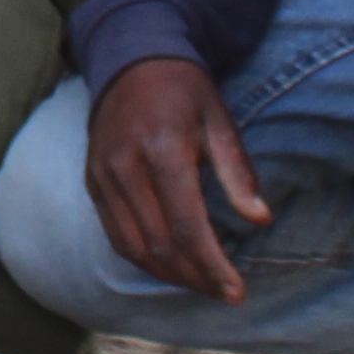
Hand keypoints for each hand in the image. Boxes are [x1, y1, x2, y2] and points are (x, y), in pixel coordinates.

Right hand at [83, 54, 267, 302]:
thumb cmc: (184, 92)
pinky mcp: (93, 181)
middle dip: (195, 278)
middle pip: (160, 245)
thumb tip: (260, 219)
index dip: (213, 267)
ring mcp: (104, 176)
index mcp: (164, 152)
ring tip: (200, 285)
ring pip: (133, 247)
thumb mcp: (220, 121)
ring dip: (169, 275)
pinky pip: (115, 234)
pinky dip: (143, 258)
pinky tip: (169, 266)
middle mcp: (127, 168)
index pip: (188, 228)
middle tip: (224, 293)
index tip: (237, 291)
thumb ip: (237, 172)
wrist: (131, 60)